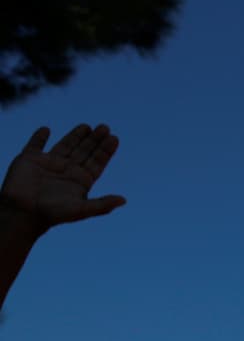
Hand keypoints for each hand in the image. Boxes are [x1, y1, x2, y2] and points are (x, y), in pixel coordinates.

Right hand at [1, 124, 125, 232]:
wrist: (23, 213)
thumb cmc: (52, 214)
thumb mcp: (81, 210)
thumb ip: (102, 205)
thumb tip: (124, 200)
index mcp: (80, 181)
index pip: (97, 162)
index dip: (105, 150)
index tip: (114, 138)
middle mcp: (67, 171)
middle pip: (85, 151)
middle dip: (95, 140)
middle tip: (104, 127)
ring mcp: (48, 164)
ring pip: (65, 145)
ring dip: (75, 135)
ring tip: (87, 126)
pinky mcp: (29, 159)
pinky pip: (35, 145)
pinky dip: (39, 137)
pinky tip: (46, 130)